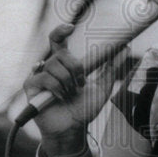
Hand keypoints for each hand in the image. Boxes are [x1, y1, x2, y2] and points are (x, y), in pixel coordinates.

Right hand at [22, 23, 124, 140]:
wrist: (73, 129)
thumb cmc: (84, 109)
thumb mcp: (102, 88)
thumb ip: (112, 68)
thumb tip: (126, 49)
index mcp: (64, 63)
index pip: (58, 40)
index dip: (61, 30)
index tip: (71, 27)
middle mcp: (50, 66)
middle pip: (61, 53)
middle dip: (76, 68)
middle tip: (81, 83)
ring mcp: (39, 75)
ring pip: (54, 65)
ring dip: (68, 82)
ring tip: (70, 94)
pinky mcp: (31, 86)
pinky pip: (45, 78)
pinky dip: (57, 89)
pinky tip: (60, 97)